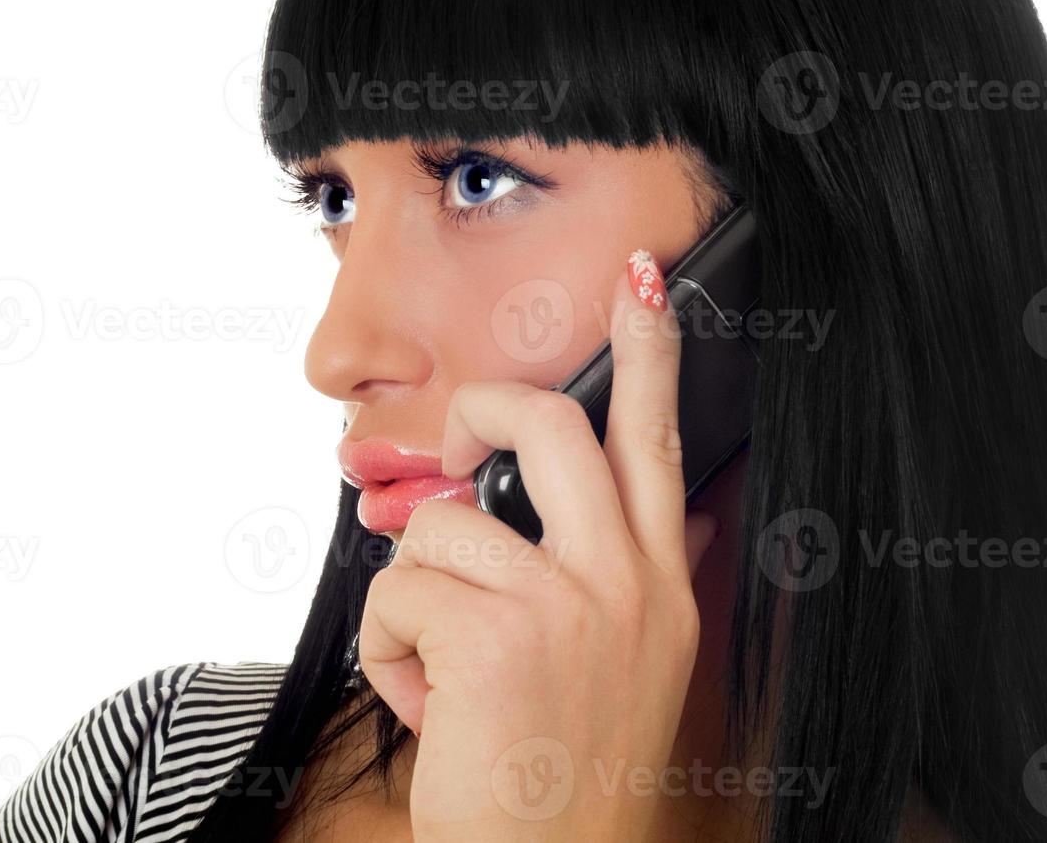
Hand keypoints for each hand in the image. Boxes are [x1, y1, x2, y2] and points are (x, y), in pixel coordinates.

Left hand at [357, 253, 719, 841]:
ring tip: (440, 662)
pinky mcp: (496, 634)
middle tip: (459, 444)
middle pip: (551, 422)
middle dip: (484, 410)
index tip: (644, 282)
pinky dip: (388, 647)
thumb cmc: (562, 764)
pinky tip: (426, 699)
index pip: (658, 440)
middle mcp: (626, 580)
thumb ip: (626, 577)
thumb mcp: (628, 665)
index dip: (653, 350)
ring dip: (415, 594)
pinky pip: (397, 589)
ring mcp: (566, 603)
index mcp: (657, 583)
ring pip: (442, 521)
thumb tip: (626, 513)